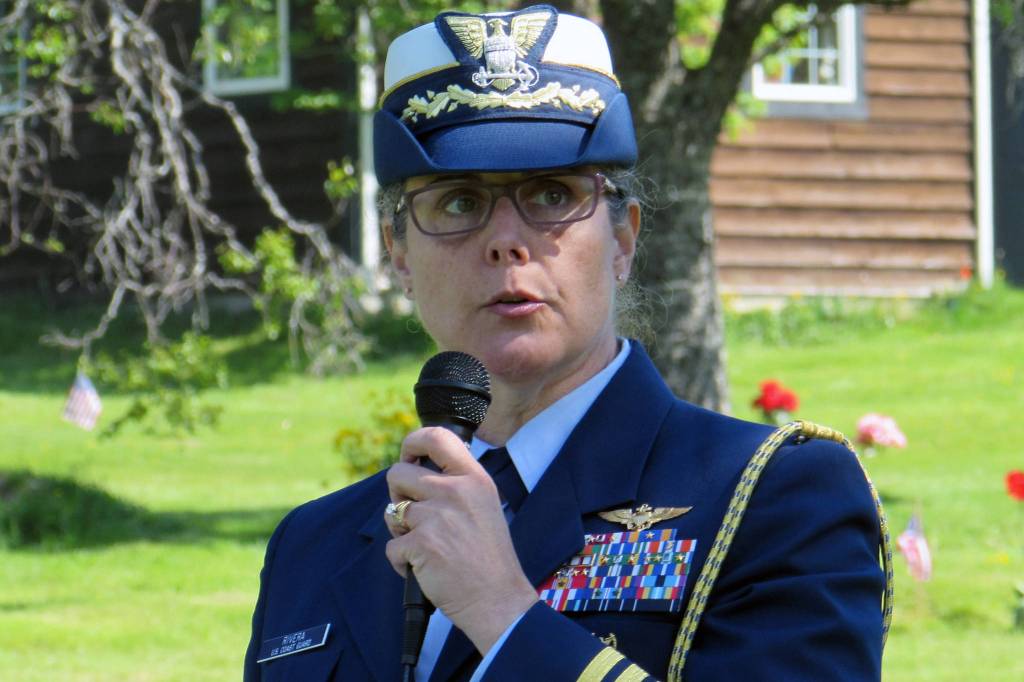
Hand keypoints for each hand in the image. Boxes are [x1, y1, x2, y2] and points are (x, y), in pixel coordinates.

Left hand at [384, 427, 538, 653]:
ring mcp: (436, 517)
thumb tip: (417, 469)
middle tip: (413, 514)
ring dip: (399, 529)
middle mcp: (455, 491)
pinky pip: (392, 545)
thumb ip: (457, 483)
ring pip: (391, 510)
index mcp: (473, 478)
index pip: (436, 437)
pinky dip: (401, 560)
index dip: (412, 442)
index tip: (409, 456)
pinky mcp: (420, 544)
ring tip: (422, 544)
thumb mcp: (485, 504)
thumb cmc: (489, 556)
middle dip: (397, 494)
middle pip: (398, 473)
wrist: (497, 598)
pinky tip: (423, 567)